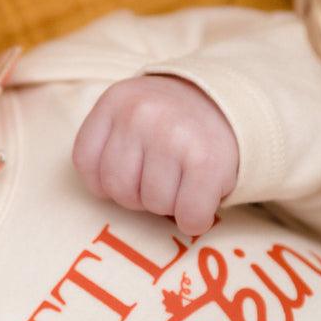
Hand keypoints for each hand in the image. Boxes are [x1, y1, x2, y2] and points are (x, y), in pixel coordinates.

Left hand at [72, 74, 239, 236]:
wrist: (234, 102)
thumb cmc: (174, 120)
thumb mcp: (132, 112)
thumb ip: (109, 143)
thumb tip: (105, 194)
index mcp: (115, 102)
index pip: (86, 164)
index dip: (105, 182)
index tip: (131, 173)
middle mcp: (140, 114)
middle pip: (118, 190)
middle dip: (140, 195)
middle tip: (164, 177)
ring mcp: (172, 135)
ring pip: (154, 205)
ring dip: (171, 204)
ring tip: (186, 178)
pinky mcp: (206, 160)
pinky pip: (189, 215)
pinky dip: (196, 219)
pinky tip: (202, 198)